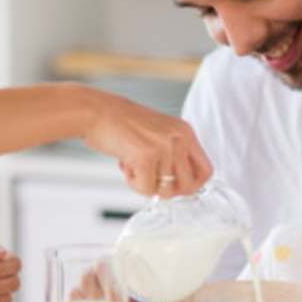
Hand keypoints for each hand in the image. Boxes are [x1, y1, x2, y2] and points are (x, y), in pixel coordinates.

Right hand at [82, 90, 212, 195]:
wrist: (94, 111)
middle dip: (168, 189)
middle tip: (150, 179)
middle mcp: (179, 138)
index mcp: (184, 131)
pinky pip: (146, 189)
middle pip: (189, 186)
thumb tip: (178, 184)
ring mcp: (165, 147)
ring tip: (133, 166)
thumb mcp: (157, 132)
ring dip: (146, 185)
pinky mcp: (147, 157)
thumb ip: (172, 153)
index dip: (191, 184)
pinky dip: (133, 184)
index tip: (174, 184)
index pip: (206, 170)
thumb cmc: (119, 122)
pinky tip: (125, 164)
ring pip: (165, 190)